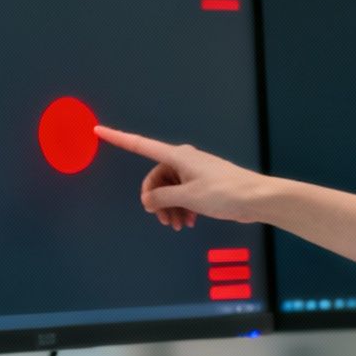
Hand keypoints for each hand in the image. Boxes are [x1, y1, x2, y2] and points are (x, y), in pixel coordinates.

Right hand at [94, 125, 269, 229]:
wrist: (257, 198)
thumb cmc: (224, 193)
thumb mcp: (188, 198)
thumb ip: (161, 198)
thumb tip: (146, 200)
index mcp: (177, 156)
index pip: (140, 145)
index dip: (118, 138)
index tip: (98, 129)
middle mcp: (183, 160)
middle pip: (156, 178)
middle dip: (156, 200)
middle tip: (163, 220)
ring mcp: (194, 171)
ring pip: (169, 188)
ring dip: (169, 208)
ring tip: (177, 225)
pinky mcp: (203, 182)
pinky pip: (182, 193)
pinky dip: (181, 207)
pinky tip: (187, 222)